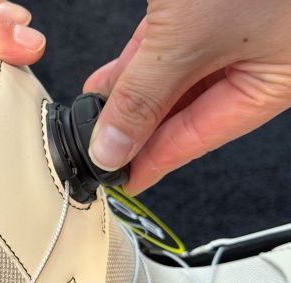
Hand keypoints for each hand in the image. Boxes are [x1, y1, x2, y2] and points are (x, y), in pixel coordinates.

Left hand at [84, 0, 290, 193]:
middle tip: (96, 151)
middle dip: (135, 129)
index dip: (154, 163)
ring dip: (129, 97)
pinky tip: (108, 81)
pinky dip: (136, 64)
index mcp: (275, 78)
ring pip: (173, 78)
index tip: (120, 183)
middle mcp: (259, 57)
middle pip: (185, 110)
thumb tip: (112, 148)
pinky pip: (169, 44)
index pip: (200, 136)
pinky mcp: (208, 7)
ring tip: (91, 118)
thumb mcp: (187, 42)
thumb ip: (145, 96)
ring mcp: (235, 30)